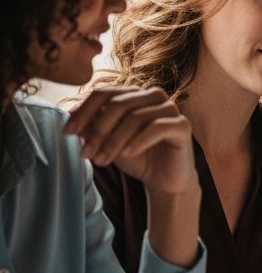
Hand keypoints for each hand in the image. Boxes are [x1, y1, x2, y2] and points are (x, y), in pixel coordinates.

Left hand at [66, 86, 198, 196]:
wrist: (164, 179)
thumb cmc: (136, 157)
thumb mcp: (107, 142)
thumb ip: (92, 127)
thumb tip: (70, 114)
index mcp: (134, 93)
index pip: (104, 93)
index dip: (84, 111)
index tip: (68, 132)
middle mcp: (153, 95)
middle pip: (119, 104)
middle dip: (98, 130)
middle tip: (86, 153)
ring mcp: (170, 108)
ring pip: (136, 117)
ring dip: (114, 140)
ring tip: (102, 160)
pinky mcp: (183, 125)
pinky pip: (157, 127)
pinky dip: (139, 140)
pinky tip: (128, 154)